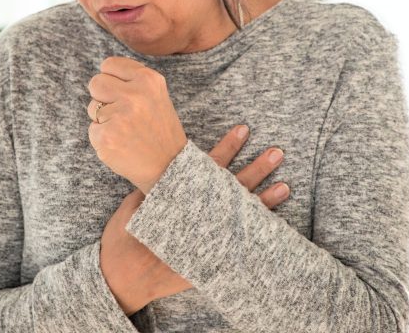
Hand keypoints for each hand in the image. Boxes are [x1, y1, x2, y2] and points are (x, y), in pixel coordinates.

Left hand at [87, 57, 187, 192]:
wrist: (169, 167)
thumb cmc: (159, 130)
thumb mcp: (155, 96)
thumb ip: (132, 81)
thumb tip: (103, 72)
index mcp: (148, 80)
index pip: (109, 64)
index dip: (110, 79)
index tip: (119, 92)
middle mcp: (134, 95)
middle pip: (95, 82)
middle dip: (102, 97)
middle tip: (119, 113)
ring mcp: (119, 116)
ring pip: (92, 107)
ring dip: (102, 119)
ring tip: (125, 130)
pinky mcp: (106, 137)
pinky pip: (92, 129)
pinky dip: (102, 138)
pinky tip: (121, 144)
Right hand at [99, 124, 290, 314]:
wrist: (123, 277)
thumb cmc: (124, 238)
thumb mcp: (137, 203)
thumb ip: (157, 185)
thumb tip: (171, 165)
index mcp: (180, 198)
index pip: (209, 166)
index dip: (227, 147)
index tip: (243, 130)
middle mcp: (199, 219)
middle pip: (234, 189)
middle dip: (257, 170)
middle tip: (277, 153)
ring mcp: (207, 242)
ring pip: (243, 218)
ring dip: (265, 201)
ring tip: (286, 186)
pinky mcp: (211, 262)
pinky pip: (239, 247)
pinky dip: (256, 236)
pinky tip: (274, 227)